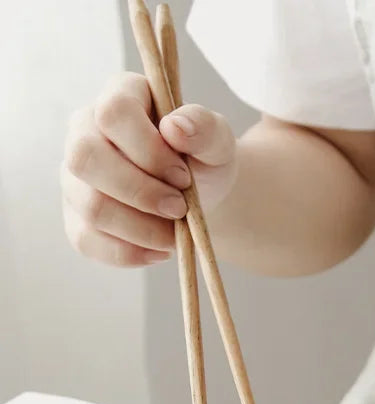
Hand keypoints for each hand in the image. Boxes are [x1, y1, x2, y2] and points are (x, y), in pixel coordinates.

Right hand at [62, 72, 236, 266]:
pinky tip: (160, 251)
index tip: (184, 177)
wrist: (196, 195)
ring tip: (174, 233)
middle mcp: (84, 131)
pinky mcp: (76, 217)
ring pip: (90, 205)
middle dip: (140, 193)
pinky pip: (87, 240)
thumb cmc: (202, 160)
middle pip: (85, 158)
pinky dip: (129, 252)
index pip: (114, 113)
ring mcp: (75, 176)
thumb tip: (176, 126)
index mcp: (119, 97)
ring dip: (140, 228)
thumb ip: (204, 128)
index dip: (149, 150)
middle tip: (179, 209)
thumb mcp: (217, 141)